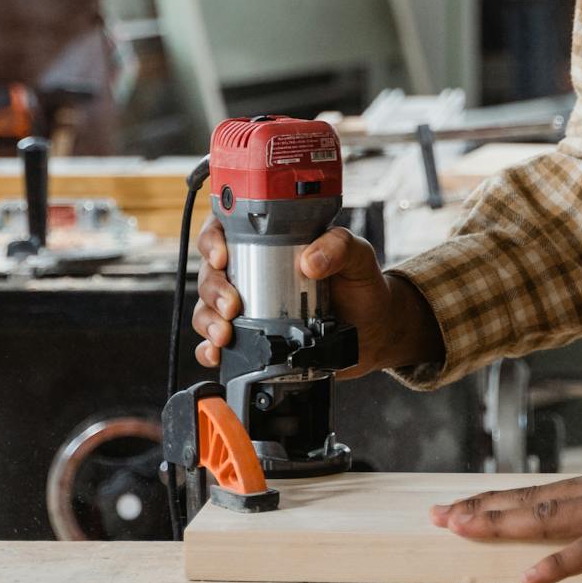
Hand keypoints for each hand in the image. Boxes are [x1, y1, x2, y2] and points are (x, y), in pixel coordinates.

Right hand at [190, 221, 443, 376]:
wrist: (373, 331)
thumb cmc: (361, 286)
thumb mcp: (358, 257)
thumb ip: (340, 247)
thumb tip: (309, 261)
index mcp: (272, 242)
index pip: (226, 230)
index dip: (213, 240)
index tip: (221, 257)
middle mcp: (253, 272)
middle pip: (211, 272)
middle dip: (213, 289)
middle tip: (231, 305)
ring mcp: (249, 307)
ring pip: (208, 307)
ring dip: (208, 320)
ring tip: (226, 334)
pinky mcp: (251, 338)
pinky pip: (217, 343)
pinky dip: (210, 349)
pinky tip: (217, 353)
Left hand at [431, 441, 581, 582]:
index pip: (539, 492)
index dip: (497, 499)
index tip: (459, 504)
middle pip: (529, 500)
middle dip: (480, 508)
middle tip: (435, 515)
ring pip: (546, 517)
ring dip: (500, 523)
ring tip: (459, 528)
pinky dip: (558, 563)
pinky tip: (529, 577)